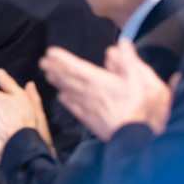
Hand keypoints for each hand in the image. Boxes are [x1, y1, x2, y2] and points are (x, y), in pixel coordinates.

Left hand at [40, 40, 172, 140]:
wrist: (136, 138)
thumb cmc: (139, 109)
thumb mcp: (140, 79)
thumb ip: (129, 60)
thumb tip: (122, 45)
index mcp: (99, 81)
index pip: (75, 66)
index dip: (62, 58)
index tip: (50, 52)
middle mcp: (89, 93)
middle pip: (67, 78)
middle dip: (54, 68)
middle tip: (42, 62)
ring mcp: (88, 107)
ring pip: (68, 91)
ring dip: (57, 82)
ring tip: (48, 76)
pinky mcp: (91, 120)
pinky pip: (74, 108)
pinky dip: (67, 102)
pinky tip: (62, 98)